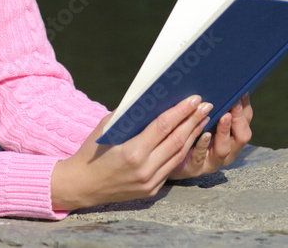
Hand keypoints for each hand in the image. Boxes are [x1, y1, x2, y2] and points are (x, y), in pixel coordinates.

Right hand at [51, 95, 211, 210]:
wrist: (82, 185)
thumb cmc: (92, 151)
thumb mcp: (107, 127)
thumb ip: (131, 115)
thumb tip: (153, 98)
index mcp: (132, 151)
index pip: (163, 126)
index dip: (181, 111)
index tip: (194, 99)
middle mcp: (144, 168)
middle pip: (176, 140)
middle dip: (193, 120)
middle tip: (206, 105)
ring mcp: (150, 182)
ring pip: (179, 155)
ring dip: (193, 135)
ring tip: (202, 119)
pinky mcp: (152, 190)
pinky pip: (171, 167)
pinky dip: (182, 151)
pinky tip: (190, 138)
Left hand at [168, 93, 251, 179]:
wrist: (168, 158)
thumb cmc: (189, 132)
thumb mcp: (203, 117)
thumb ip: (213, 105)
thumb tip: (217, 81)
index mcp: (232, 136)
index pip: (246, 120)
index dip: (244, 106)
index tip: (240, 92)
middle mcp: (227, 150)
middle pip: (242, 136)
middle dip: (238, 119)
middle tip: (233, 104)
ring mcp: (212, 161)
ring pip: (224, 149)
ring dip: (224, 131)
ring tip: (223, 117)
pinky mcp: (196, 168)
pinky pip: (201, 157)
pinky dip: (203, 145)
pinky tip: (203, 134)